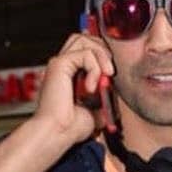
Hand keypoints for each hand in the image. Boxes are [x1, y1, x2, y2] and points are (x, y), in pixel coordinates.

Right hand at [32, 32, 115, 146]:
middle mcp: (62, 65)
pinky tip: (92, 87)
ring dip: (100, 55)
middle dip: (102, 49)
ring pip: (82, 39)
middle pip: (83, 37)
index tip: (111, 71)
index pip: (85, 48)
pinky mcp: (59, 65)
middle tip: (110, 72)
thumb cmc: (70, 128)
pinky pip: (84, 54)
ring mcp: (59, 63)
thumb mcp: (94, 113)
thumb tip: (113, 99)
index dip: (101, 52)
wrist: (58, 134)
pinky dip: (94, 69)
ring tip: (105, 75)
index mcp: (68, 74)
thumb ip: (102, 101)